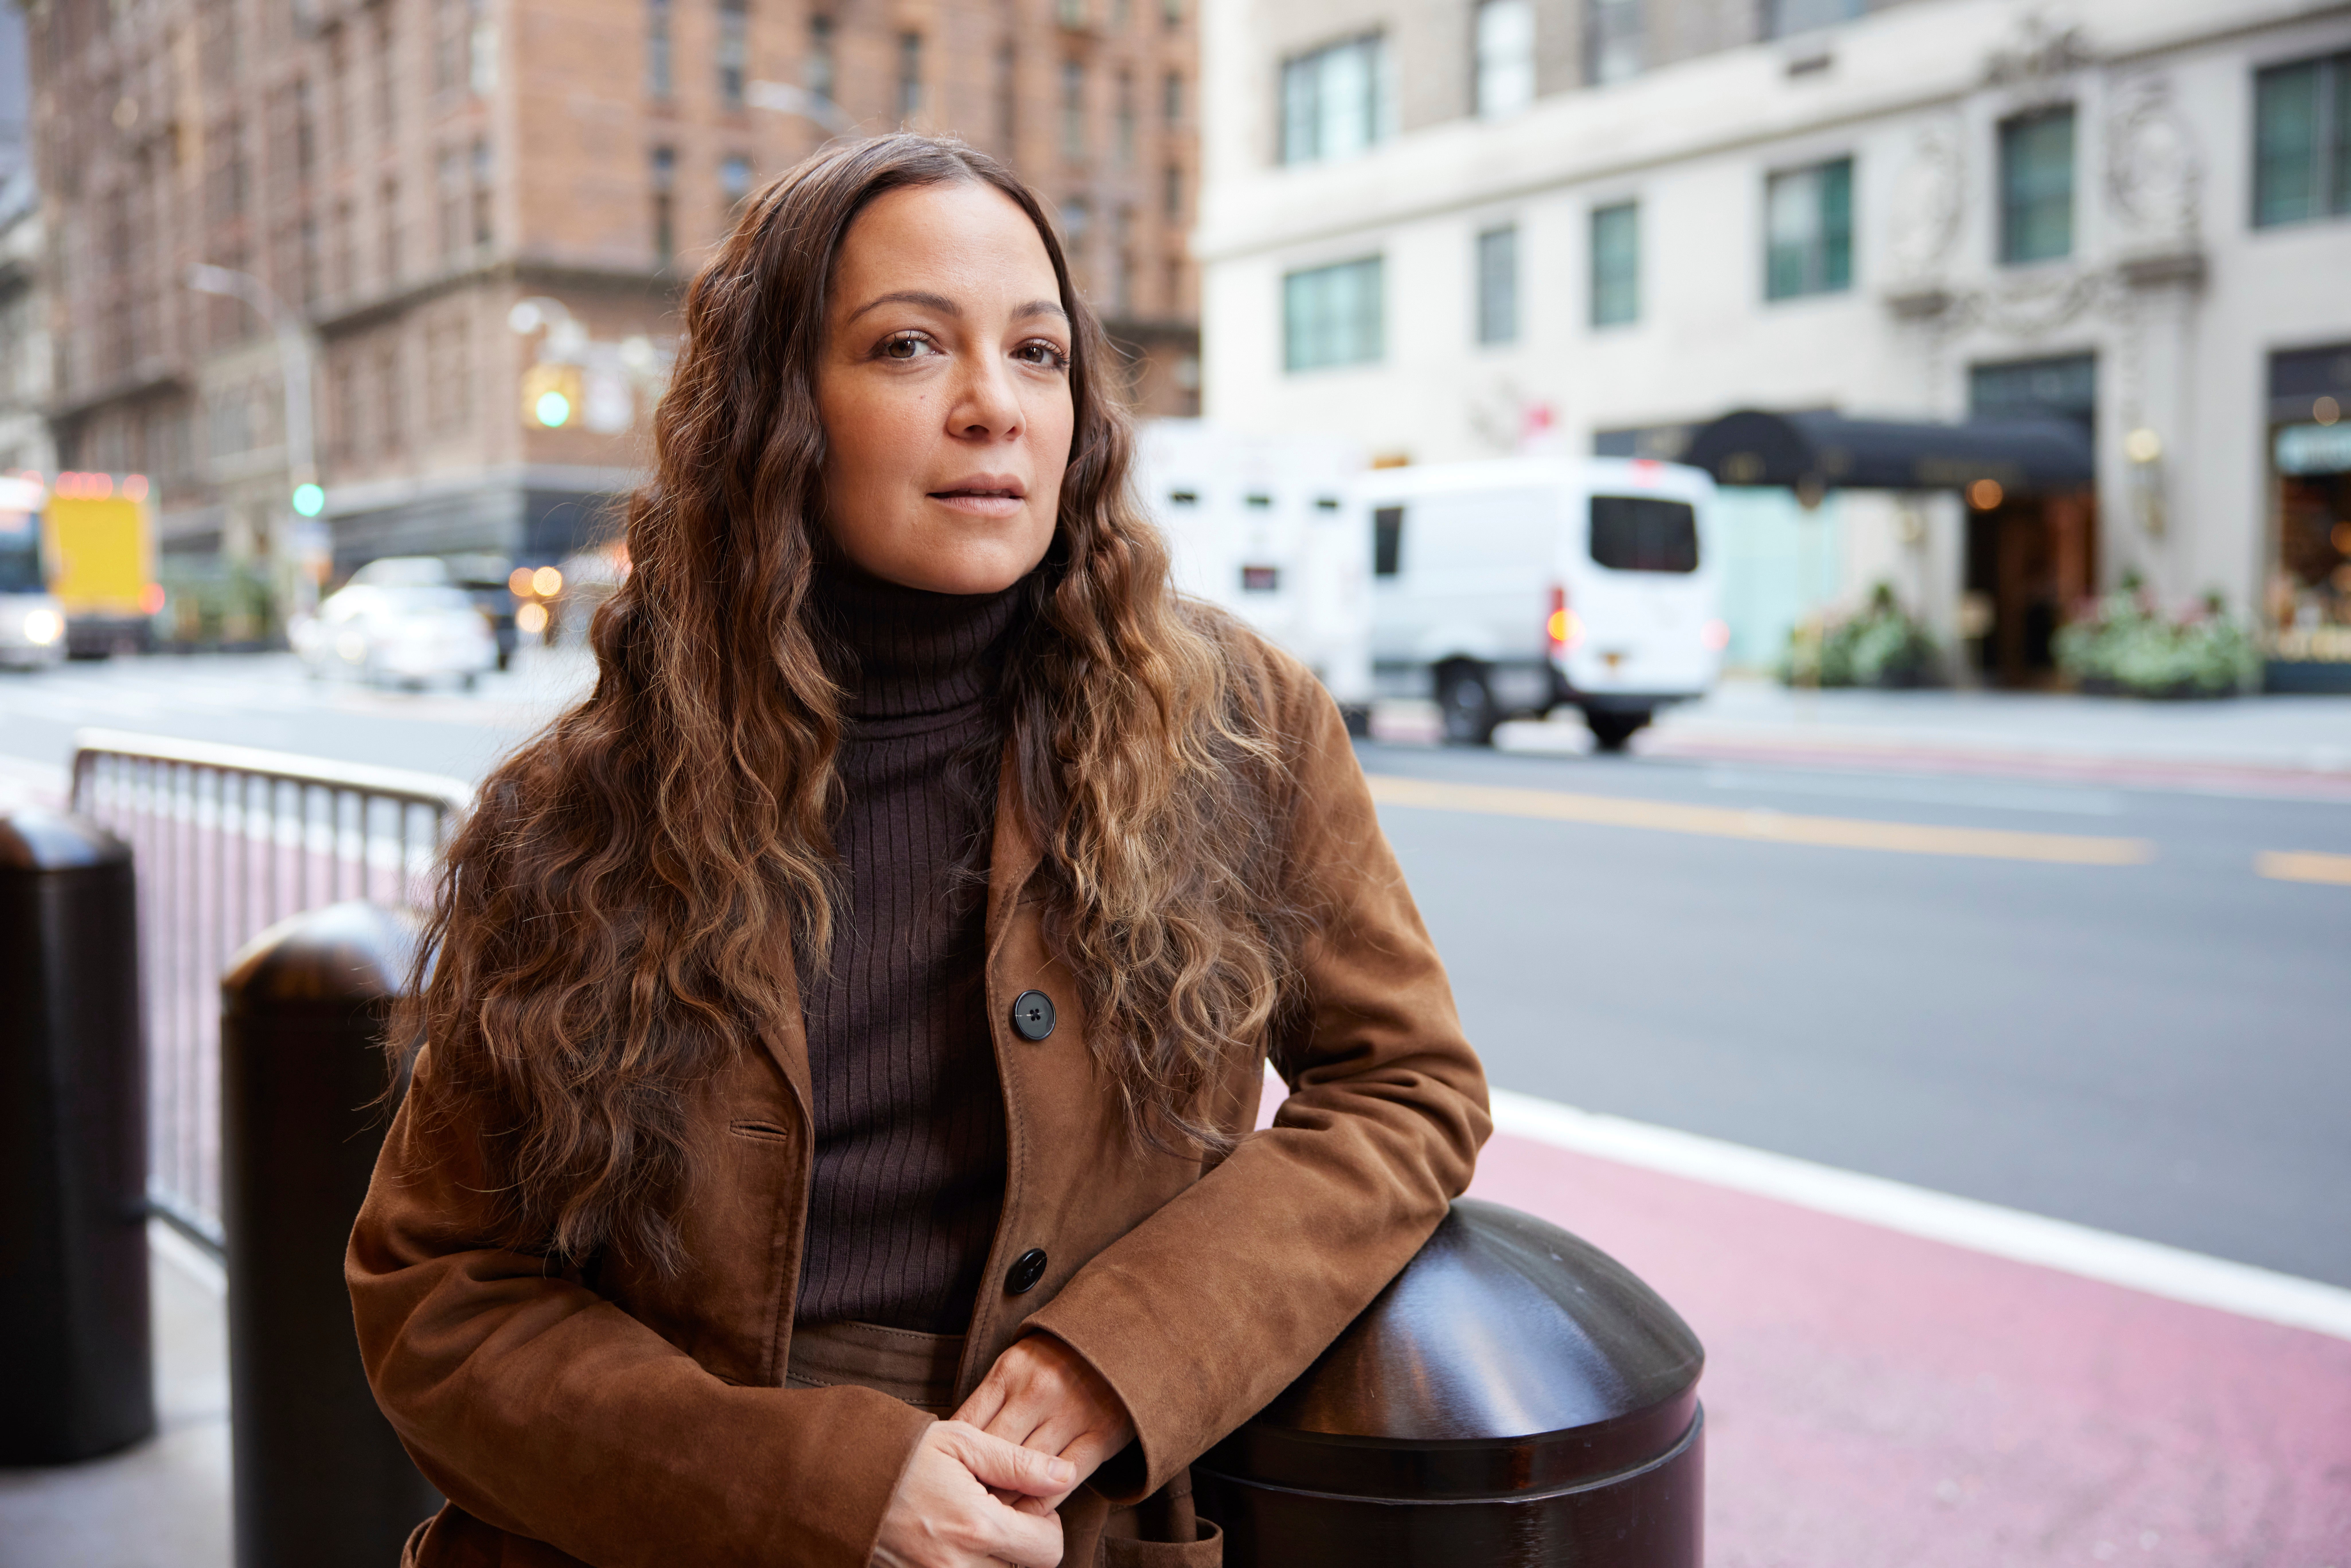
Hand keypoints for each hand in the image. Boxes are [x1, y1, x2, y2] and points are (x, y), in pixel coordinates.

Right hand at [872, 1420, 1070, 1567]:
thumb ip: (1018, 1464)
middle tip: (996, 1509)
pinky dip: (967, 1563)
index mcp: (976, 1527)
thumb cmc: (899, 1455)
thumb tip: (1066, 1475)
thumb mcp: (961, 1444)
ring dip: (994, 1556)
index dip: (1046, 1524)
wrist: (833, 1481)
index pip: (1048, 1550)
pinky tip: (950, 1538)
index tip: (1025, 1502)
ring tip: (971, 1523)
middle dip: (1020, 1542)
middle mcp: (959, 1566)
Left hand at [953, 1334, 1135, 1514]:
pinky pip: (1063, 1482)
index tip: (946, 1483)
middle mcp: (1039, 1390)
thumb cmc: (1058, 1360)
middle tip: (960, 1510)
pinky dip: (1041, 1505)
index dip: (953, 1460)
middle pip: (994, 1453)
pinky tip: (1027, 1517)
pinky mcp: (1102, 1434)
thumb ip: (990, 1400)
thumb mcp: (1017, 1365)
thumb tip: (954, 1444)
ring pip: (1026, 1473)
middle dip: (975, 1485)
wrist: (1124, 1341)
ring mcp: (1072, 1413)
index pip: (968, 1425)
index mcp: (1011, 1370)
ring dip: (1005, 1501)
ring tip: (988, 1520)